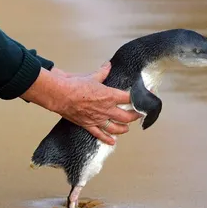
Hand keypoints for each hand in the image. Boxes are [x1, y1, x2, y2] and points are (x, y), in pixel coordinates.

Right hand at [21, 62, 140, 144]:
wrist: (60, 95)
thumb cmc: (75, 85)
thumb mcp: (92, 76)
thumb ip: (102, 72)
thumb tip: (107, 65)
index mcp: (110, 96)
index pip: (130, 99)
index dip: (139, 98)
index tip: (145, 97)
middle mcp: (107, 109)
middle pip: (127, 117)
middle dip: (135, 116)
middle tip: (139, 115)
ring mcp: (98, 119)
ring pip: (116, 128)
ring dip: (123, 129)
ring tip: (127, 128)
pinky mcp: (88, 125)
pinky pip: (99, 134)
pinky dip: (106, 139)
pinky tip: (112, 142)